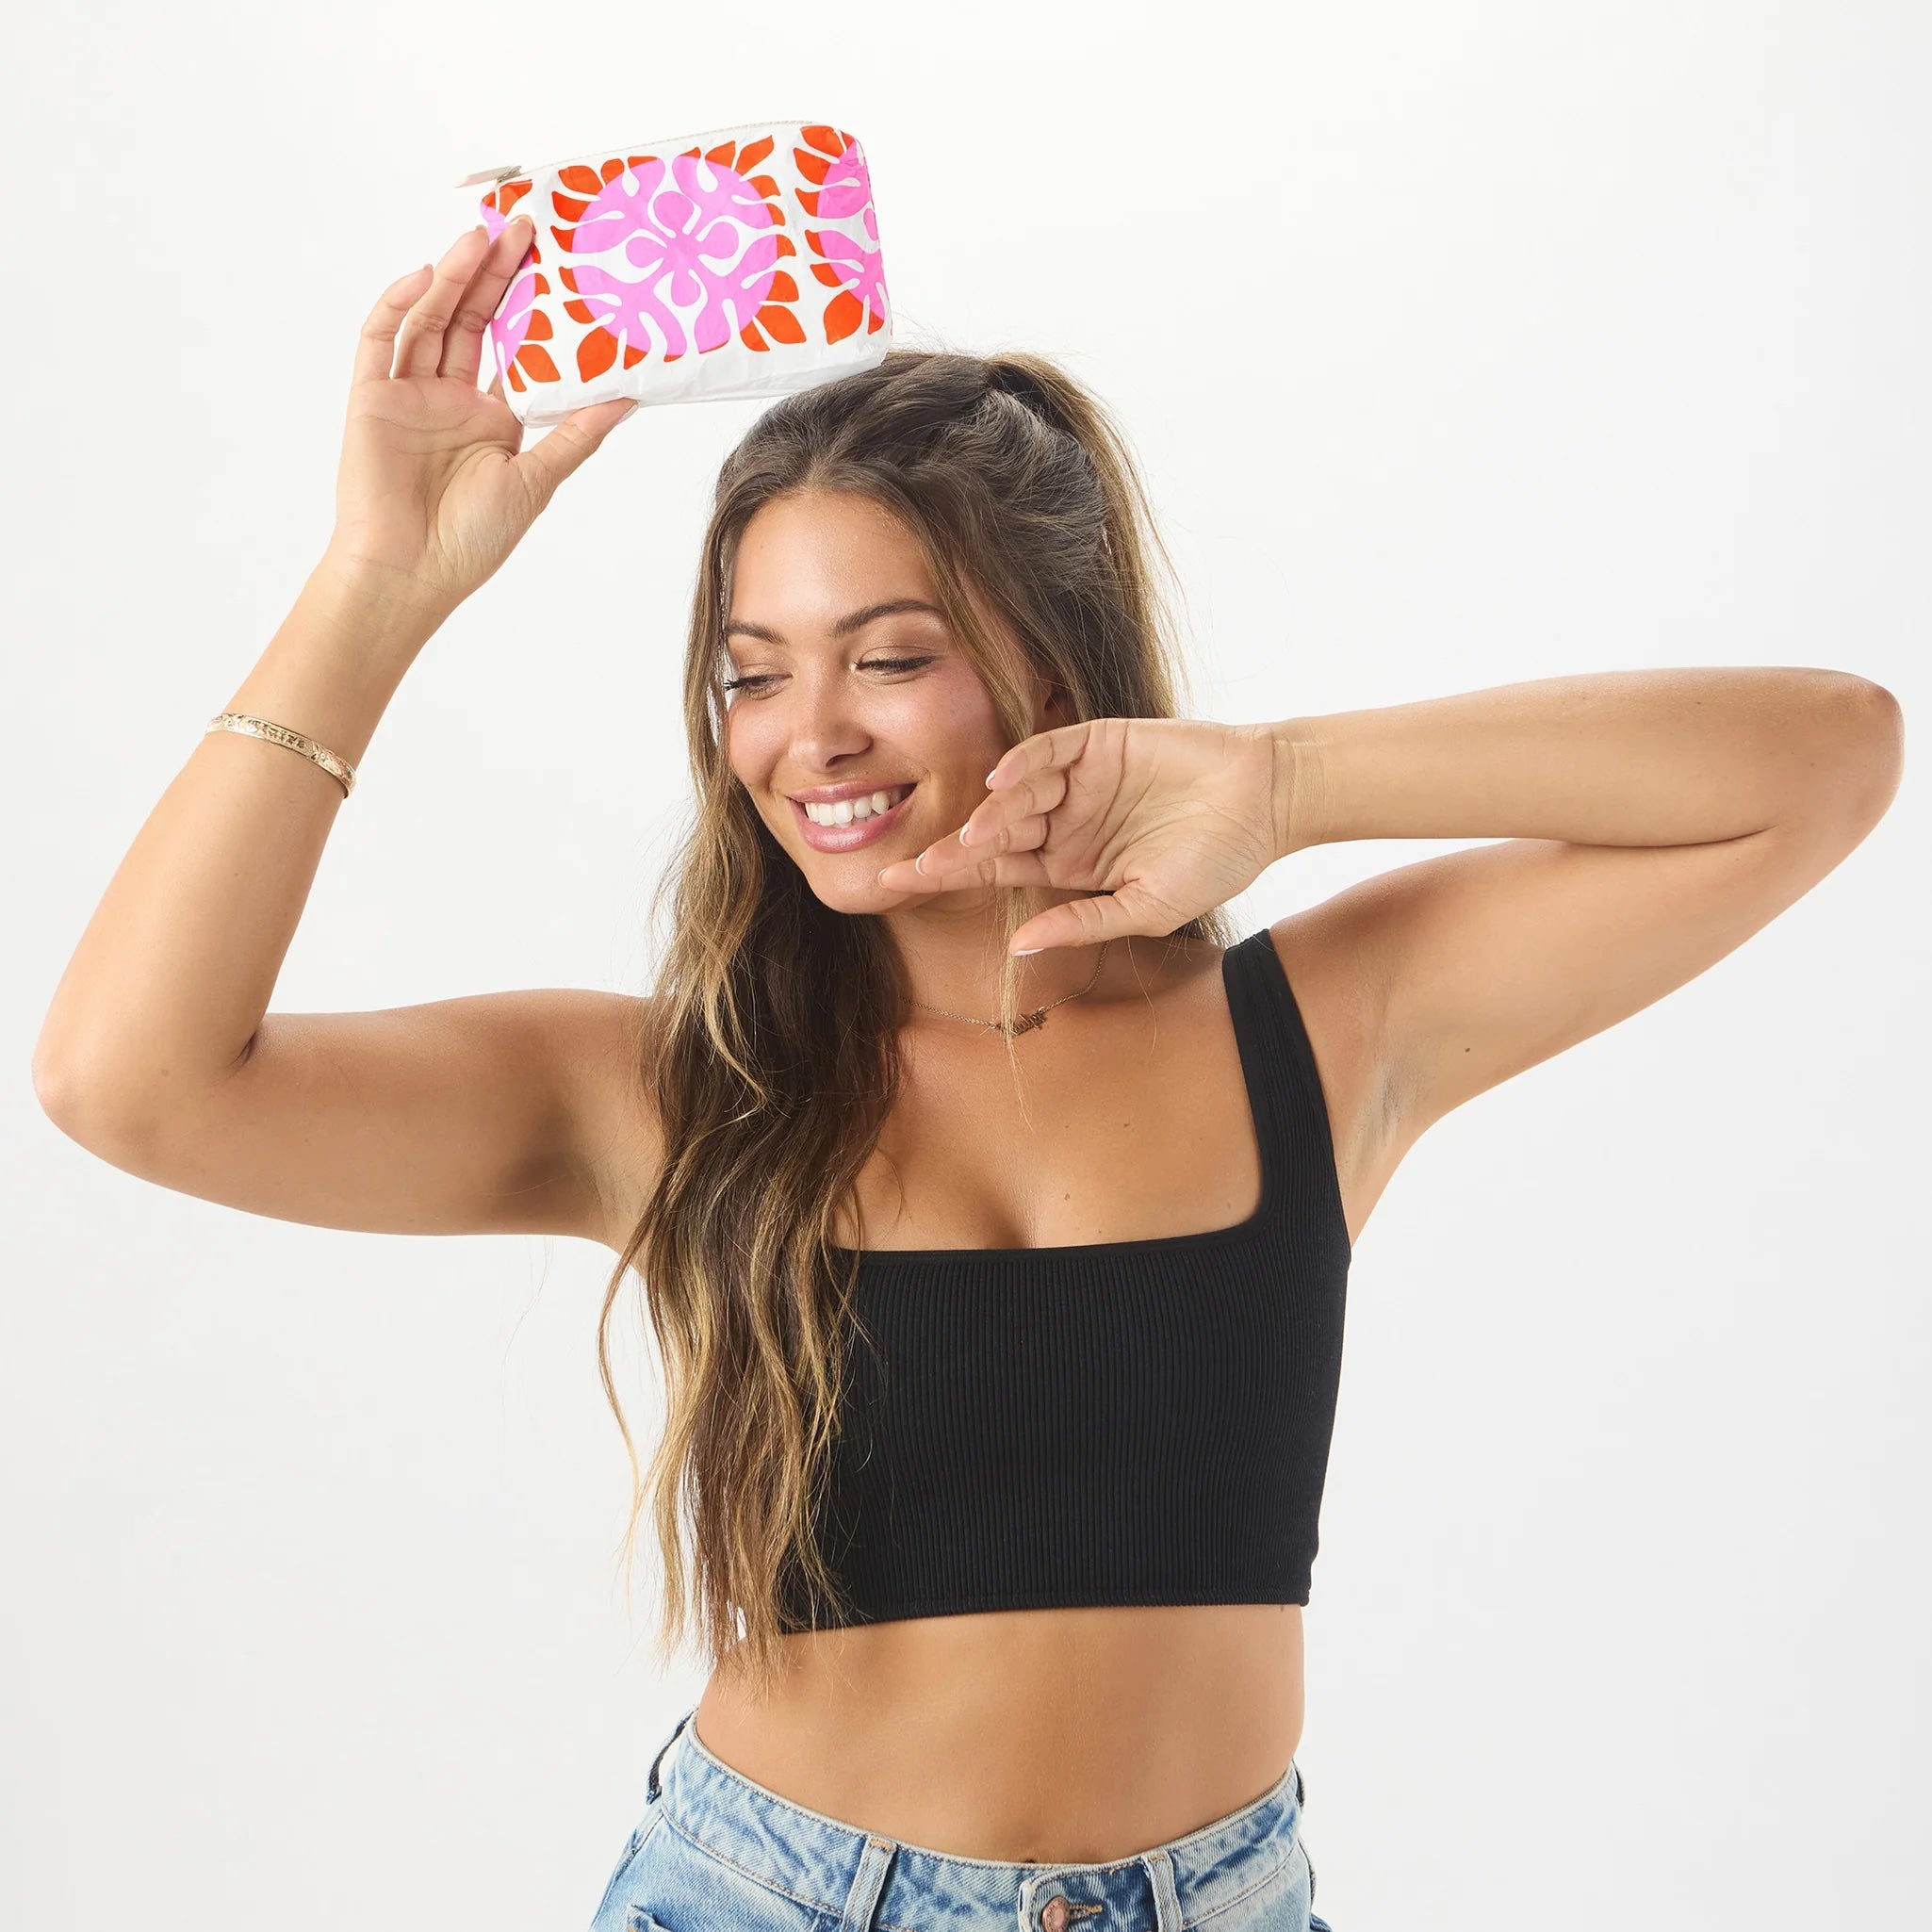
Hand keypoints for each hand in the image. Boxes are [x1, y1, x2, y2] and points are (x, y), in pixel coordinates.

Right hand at [323, 219, 636, 617]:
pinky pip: (382, 339)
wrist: (411, 572)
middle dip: (497, 272)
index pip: (515, 345)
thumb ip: (577, 433)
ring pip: (433, 319)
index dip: (532, 305)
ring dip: (455, 276)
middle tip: (525, 227)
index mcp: (493, 416)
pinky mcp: (372, 397)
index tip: (559, 265)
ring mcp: (410, 393)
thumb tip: (630, 396)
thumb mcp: (537, 479)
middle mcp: (451, 397)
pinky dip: (400, 304)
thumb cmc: (472, 539)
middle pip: (475, 319)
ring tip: (483, 237)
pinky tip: (427, 276)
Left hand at [875, 718, 1294, 952]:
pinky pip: (1048, 752)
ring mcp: (1078, 782)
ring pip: (1017, 797)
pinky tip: (1001, 782)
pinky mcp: (1097, 743)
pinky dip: (1024, 764)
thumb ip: (1084, 923)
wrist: (1267, 800)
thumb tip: (1020, 947)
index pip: (996, 872)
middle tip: (901, 872)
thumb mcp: (1148, 908)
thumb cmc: (1217, 861)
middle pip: (993, 836)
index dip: (949, 879)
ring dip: (992, 818)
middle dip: (949, 854)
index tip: (898, 891)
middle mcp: (1064, 822)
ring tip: (971, 838)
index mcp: (1070, 865)